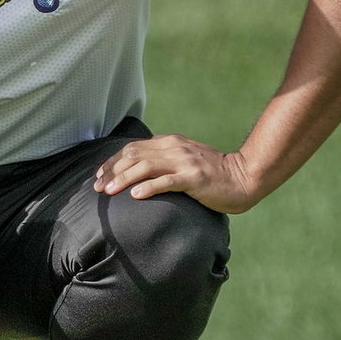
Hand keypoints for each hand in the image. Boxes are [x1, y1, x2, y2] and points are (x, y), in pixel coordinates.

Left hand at [94, 134, 261, 214]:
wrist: (243, 177)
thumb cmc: (213, 175)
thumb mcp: (185, 160)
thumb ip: (165, 160)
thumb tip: (139, 169)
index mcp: (171, 142)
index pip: (133, 148)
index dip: (113, 162)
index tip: (99, 177)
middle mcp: (175, 148)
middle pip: (134, 156)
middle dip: (112, 171)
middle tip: (97, 188)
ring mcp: (185, 162)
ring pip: (145, 167)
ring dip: (123, 179)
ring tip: (109, 192)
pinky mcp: (194, 178)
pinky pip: (166, 181)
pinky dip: (148, 188)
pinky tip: (134, 196)